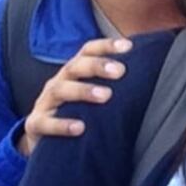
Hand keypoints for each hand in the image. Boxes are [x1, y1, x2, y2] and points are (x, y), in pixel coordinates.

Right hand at [16, 37, 132, 156]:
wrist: (41, 139)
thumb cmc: (74, 111)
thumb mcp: (90, 95)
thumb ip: (111, 83)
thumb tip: (149, 73)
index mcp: (73, 72)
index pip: (87, 51)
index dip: (106, 46)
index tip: (129, 46)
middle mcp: (59, 82)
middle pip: (75, 66)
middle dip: (97, 66)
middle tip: (120, 71)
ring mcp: (45, 102)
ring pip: (60, 89)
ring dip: (83, 90)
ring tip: (106, 96)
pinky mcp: (35, 124)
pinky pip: (44, 123)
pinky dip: (61, 124)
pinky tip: (80, 128)